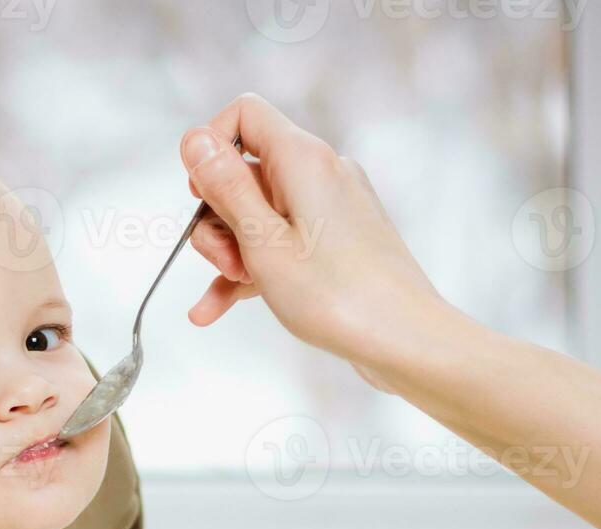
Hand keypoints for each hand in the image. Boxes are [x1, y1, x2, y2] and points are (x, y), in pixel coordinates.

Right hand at [178, 92, 447, 391]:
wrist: (406, 341)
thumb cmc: (338, 297)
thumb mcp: (263, 241)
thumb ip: (226, 187)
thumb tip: (194, 138)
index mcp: (302, 160)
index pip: (243, 114)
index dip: (210, 148)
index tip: (199, 195)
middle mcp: (319, 173)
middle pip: (244, 173)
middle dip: (218, 218)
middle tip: (226, 262)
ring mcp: (330, 208)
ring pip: (258, 214)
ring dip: (232, 251)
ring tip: (232, 288)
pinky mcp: (336, 240)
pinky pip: (280, 243)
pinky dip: (251, 268)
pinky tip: (214, 308)